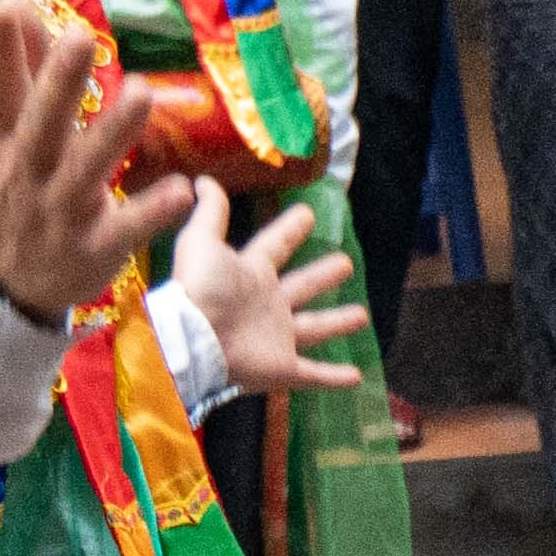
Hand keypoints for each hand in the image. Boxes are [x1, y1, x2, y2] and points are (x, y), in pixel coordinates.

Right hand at [0, 0, 191, 323]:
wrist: (3, 284)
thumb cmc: (9, 189)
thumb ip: (13, 71)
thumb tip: (11, 1)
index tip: (5, 2)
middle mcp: (25, 173)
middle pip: (42, 124)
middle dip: (59, 83)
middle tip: (81, 35)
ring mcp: (58, 213)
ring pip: (87, 170)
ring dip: (114, 132)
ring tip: (141, 92)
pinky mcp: (93, 248)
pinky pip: (126, 228)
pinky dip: (152, 211)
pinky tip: (183, 188)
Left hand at [165, 184, 371, 396]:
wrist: (193, 340)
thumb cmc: (199, 289)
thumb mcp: (202, 241)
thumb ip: (210, 212)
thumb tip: (203, 179)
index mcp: (250, 273)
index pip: (275, 245)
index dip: (290, 229)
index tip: (308, 214)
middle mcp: (267, 304)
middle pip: (301, 286)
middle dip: (322, 276)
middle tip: (345, 263)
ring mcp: (276, 338)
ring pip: (314, 329)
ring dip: (336, 323)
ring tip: (362, 315)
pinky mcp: (282, 368)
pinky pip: (313, 374)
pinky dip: (334, 377)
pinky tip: (357, 377)